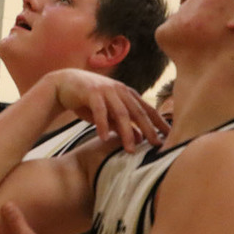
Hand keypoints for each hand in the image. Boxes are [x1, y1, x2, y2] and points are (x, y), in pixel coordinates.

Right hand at [50, 69, 167, 150]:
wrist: (63, 84)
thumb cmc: (87, 100)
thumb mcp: (107, 113)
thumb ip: (122, 124)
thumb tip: (140, 139)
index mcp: (127, 93)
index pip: (148, 109)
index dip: (159, 122)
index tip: (170, 136)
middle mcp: (119, 90)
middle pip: (138, 112)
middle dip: (149, 129)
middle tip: (157, 145)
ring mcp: (106, 90)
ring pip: (121, 113)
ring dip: (126, 132)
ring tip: (130, 149)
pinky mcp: (91, 92)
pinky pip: (99, 111)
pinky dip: (102, 125)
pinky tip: (104, 138)